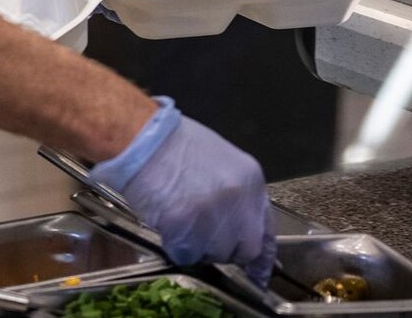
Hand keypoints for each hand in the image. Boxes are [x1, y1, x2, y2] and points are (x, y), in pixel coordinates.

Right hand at [93, 98, 274, 283]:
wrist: (145, 140)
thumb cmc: (177, 145)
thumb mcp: (222, 163)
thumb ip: (237, 194)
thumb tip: (239, 225)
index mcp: (251, 181)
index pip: (266, 229)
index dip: (261, 254)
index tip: (259, 271)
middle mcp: (239, 202)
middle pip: (245, 249)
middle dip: (227, 249)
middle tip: (205, 235)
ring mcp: (214, 218)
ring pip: (214, 255)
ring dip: (198, 247)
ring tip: (181, 218)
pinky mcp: (186, 230)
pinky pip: (186, 255)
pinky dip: (177, 247)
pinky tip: (169, 223)